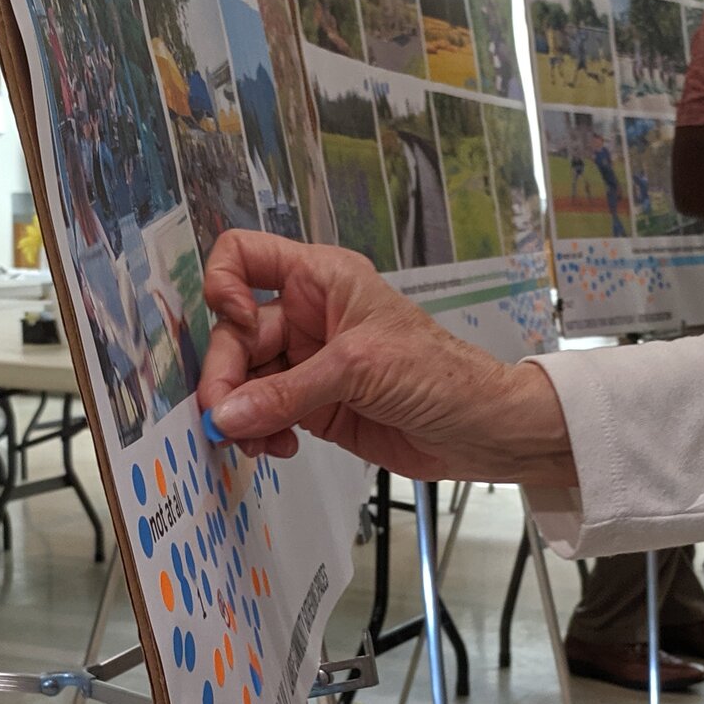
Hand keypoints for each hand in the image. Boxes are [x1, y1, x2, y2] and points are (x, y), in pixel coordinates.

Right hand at [198, 230, 577, 483]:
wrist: (480, 430)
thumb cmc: (441, 374)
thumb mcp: (360, 369)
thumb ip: (287, 393)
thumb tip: (225, 415)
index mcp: (320, 279)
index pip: (244, 255)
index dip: (223, 285)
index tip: (236, 324)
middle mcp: (307, 315)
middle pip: (233, 334)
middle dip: (225, 377)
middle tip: (225, 420)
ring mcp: (307, 363)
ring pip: (242, 381)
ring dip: (239, 414)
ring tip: (256, 443)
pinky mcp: (312, 406)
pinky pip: (262, 415)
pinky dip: (258, 433)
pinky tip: (279, 448)